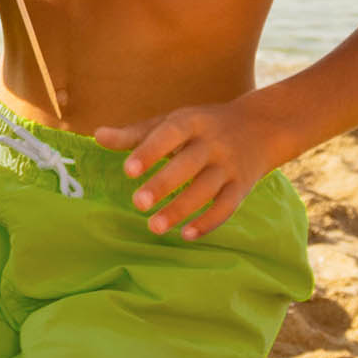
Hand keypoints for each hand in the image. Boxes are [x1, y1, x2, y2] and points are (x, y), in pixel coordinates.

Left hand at [93, 97, 283, 238]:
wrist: (260, 127)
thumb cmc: (201, 126)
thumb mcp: (171, 122)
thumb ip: (135, 134)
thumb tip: (97, 136)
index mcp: (192, 122)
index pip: (170, 134)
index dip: (150, 151)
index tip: (128, 170)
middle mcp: (213, 143)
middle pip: (189, 164)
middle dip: (164, 184)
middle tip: (137, 203)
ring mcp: (229, 166)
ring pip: (207, 190)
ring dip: (181, 210)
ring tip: (154, 227)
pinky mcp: (241, 187)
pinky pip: (227, 207)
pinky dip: (208, 222)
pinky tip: (186, 235)